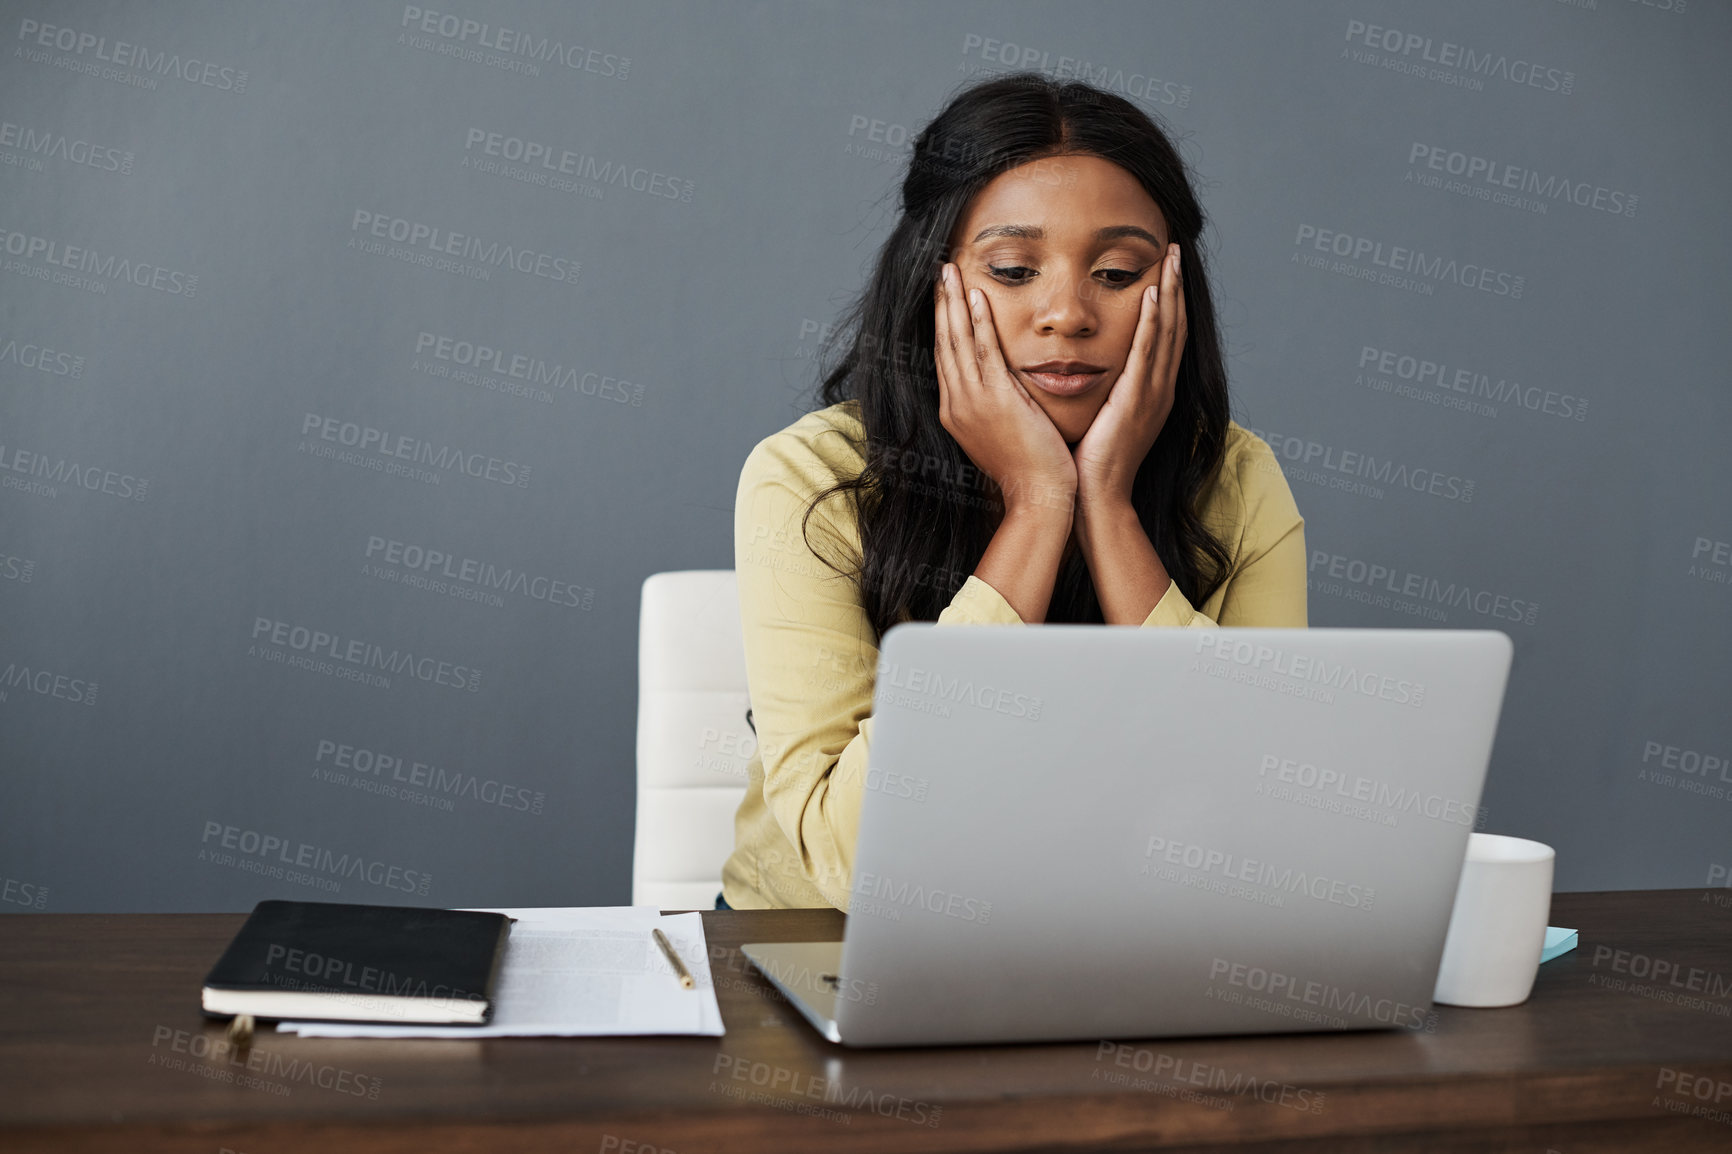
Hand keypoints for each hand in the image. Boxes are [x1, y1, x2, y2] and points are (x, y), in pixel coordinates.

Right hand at [932, 262, 1075, 517]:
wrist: (1037, 497)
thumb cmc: (1028, 469)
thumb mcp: (1003, 432)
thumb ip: (997, 405)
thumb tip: (1003, 386)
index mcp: (956, 412)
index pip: (945, 357)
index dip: (942, 323)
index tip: (943, 294)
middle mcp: (956, 404)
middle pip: (943, 343)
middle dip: (940, 304)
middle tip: (940, 270)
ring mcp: (972, 402)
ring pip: (956, 342)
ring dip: (952, 303)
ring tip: (949, 271)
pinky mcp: (995, 401)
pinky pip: (982, 353)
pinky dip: (976, 323)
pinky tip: (975, 297)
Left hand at [1071, 243, 1186, 506]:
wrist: (1095, 496)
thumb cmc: (1090, 463)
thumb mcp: (1102, 417)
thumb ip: (1104, 390)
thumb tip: (1085, 366)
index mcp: (1151, 392)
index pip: (1165, 337)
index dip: (1169, 301)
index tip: (1166, 269)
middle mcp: (1159, 389)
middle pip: (1175, 326)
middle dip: (1177, 286)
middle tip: (1177, 249)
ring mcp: (1152, 394)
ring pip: (1167, 332)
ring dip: (1170, 292)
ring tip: (1171, 257)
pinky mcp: (1136, 400)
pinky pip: (1146, 353)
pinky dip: (1153, 322)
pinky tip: (1152, 294)